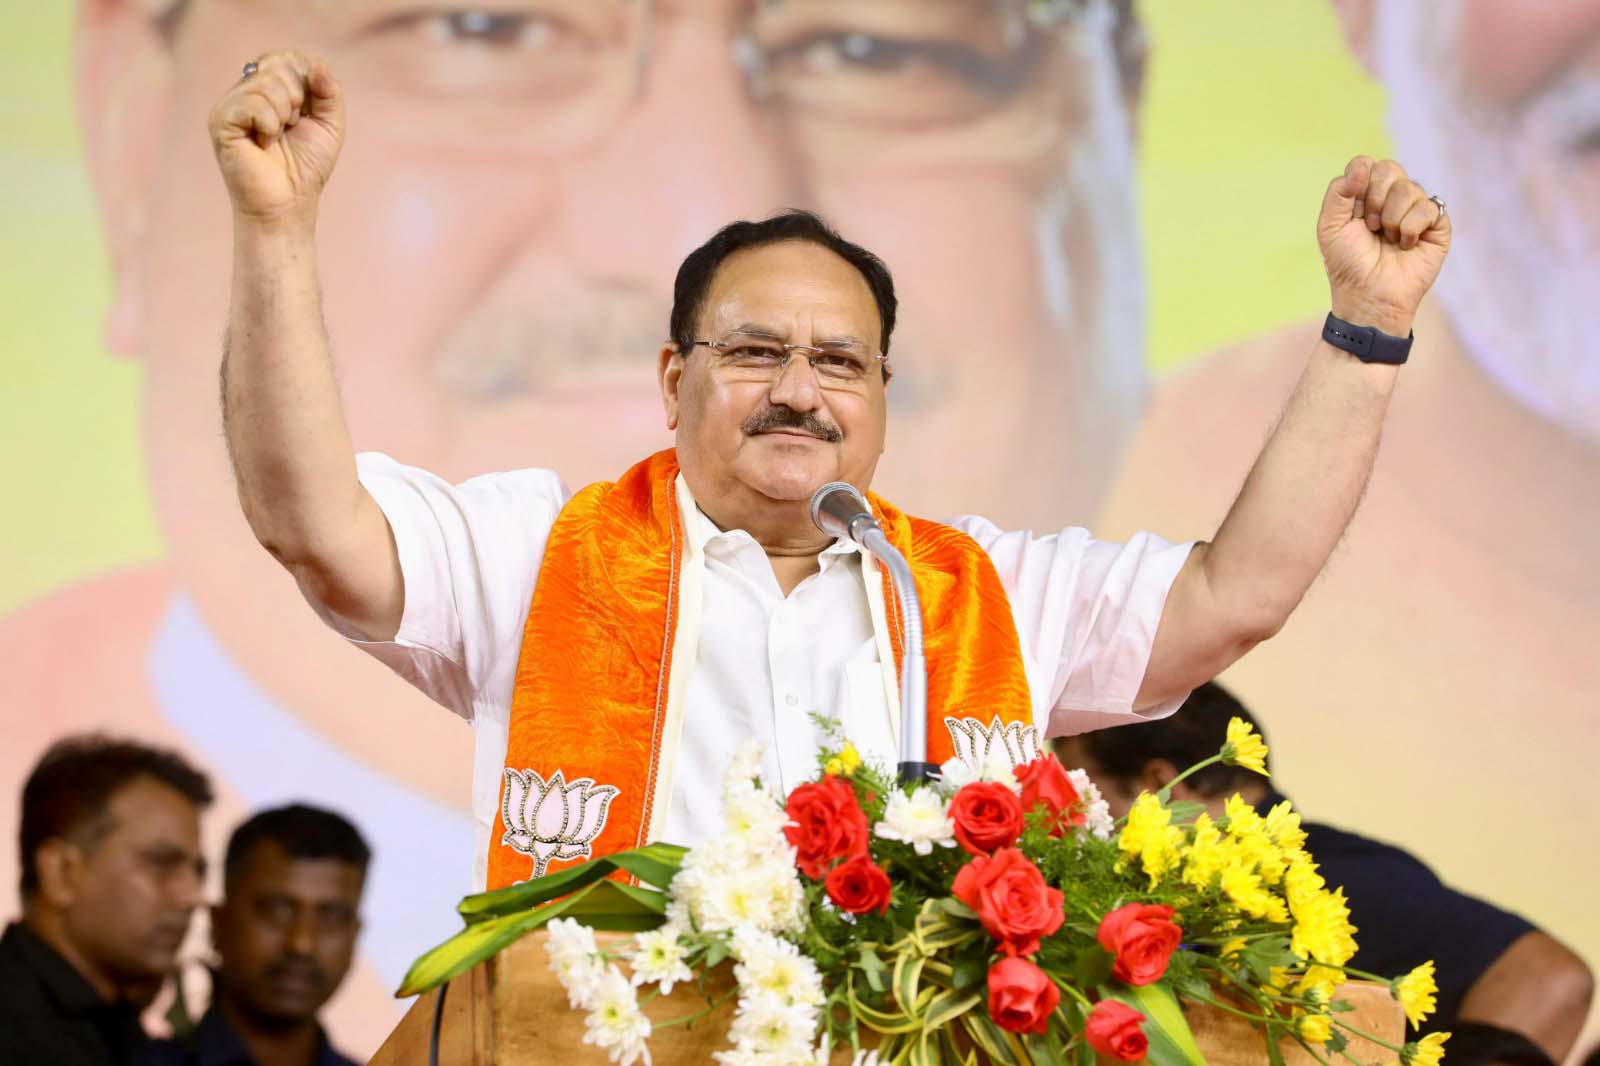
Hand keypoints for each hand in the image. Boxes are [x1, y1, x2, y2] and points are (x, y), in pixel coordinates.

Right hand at [207, 51, 343, 225]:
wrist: (289, 203)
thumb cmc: (306, 167)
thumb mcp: (330, 125)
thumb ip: (330, 92)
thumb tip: (318, 65)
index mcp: (270, 88)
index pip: (289, 58)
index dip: (308, 81)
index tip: (308, 113)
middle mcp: (247, 90)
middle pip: (278, 63)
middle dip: (298, 97)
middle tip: (292, 126)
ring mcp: (231, 103)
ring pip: (267, 82)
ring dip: (285, 115)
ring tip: (277, 137)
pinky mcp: (221, 119)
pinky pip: (252, 103)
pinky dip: (269, 124)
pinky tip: (263, 142)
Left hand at [1317, 156, 1449, 334]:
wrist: (1369, 295)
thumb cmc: (1348, 264)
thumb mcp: (1330, 227)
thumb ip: (1339, 192)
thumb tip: (1362, 165)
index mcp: (1364, 195)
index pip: (1365, 163)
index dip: (1359, 184)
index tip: (1354, 213)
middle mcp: (1391, 197)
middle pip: (1389, 168)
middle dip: (1375, 200)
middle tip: (1371, 228)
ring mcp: (1415, 209)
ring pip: (1408, 187)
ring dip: (1391, 219)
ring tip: (1387, 240)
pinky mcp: (1437, 224)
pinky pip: (1428, 206)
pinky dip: (1410, 228)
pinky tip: (1406, 245)